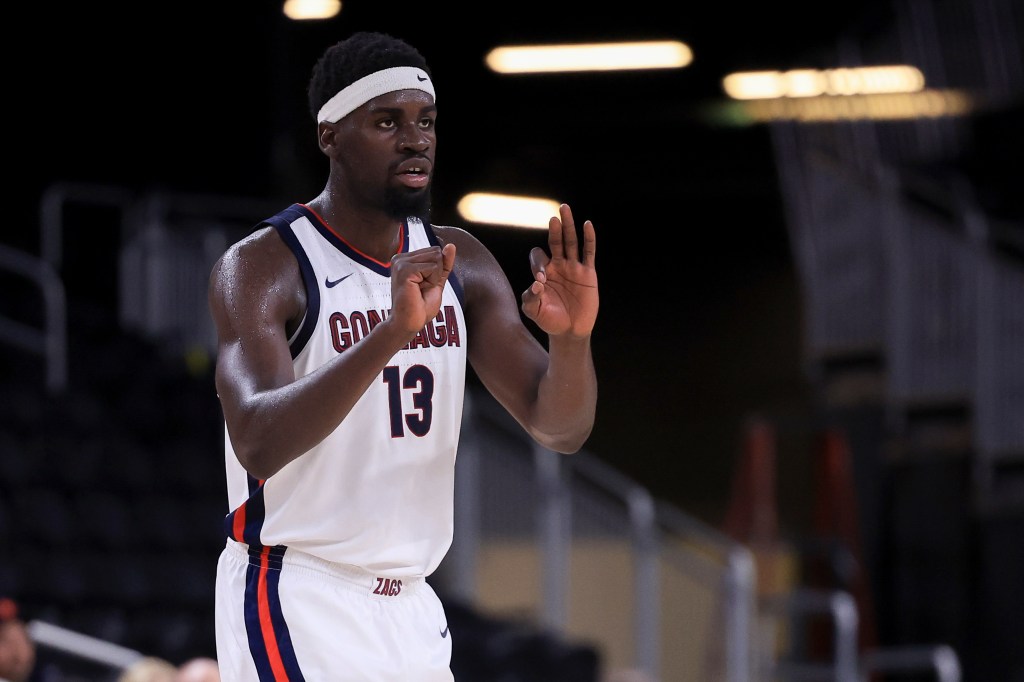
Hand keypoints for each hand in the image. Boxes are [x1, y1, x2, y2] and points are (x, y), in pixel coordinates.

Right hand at [390, 243, 456, 334]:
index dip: (436, 271)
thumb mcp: (437, 280)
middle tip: (421, 289)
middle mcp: (400, 258)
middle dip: (436, 273)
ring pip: (435, 258)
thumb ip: (443, 263)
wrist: (409, 323)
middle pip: (436, 252)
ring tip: (419, 290)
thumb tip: (451, 245)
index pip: (435, 251)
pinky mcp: (404, 270)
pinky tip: (418, 291)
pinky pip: (432, 267)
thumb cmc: (420, 306)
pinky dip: (432, 281)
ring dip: (434, 278)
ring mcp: (400, 263)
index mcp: (405, 259)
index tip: (423, 286)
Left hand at [521, 203, 597, 337]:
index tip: (541, 281)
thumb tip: (537, 283)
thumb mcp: (534, 311)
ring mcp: (573, 267)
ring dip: (568, 226)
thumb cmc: (549, 320)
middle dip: (554, 229)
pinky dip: (589, 238)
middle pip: (556, 241)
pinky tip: (587, 224)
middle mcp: (558, 265)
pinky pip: (589, 252)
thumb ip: (529, 298)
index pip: (538, 257)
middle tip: (553, 216)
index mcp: (543, 272)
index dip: (538, 264)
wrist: (570, 331)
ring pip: (571, 242)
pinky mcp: (588, 273)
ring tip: (565, 208)